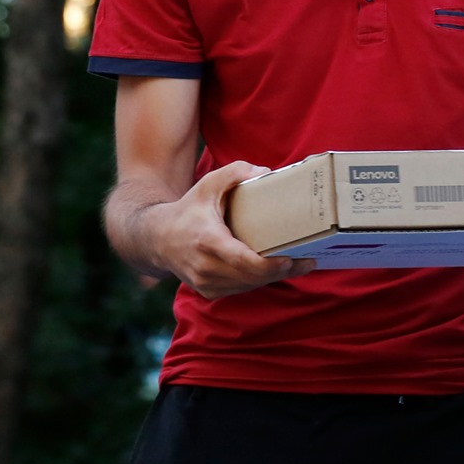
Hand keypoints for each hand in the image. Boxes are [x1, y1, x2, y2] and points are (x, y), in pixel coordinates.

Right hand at [136, 161, 315, 298]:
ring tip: (300, 265)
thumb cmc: (188, 209)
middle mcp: (205, 267)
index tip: (290, 259)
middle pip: (250, 277)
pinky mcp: (207, 291)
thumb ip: (235, 172)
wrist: (155, 239)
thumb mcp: (208, 184)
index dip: (269, 265)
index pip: (242, 261)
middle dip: (281, 271)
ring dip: (273, 278)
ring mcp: (204, 282)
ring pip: (247, 286)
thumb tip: (266, 172)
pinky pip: (239, 289)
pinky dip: (258, 281)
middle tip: (308, 260)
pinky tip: (277, 271)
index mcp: (207, 241)